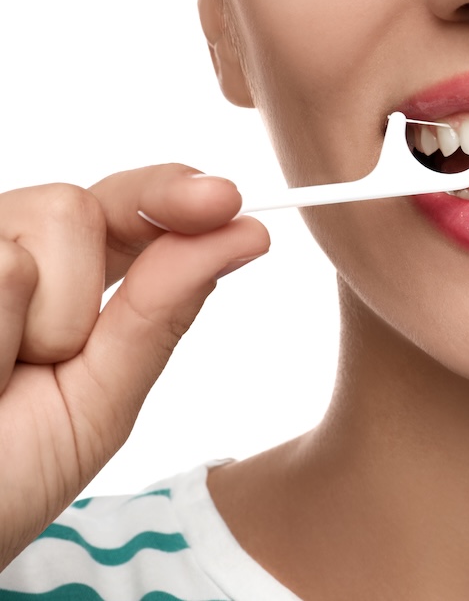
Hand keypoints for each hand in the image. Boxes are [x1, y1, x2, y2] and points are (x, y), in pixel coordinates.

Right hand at [0, 165, 269, 567]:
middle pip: (78, 206)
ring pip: (42, 227)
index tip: (226, 200)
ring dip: (42, 322)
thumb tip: (244, 233)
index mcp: (63, 282)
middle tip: (42, 361)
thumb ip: (161, 312)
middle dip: (82, 292)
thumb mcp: (101, 399)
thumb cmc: (9, 474)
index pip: (126, 210)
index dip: (174, 194)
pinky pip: (5, 265)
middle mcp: (7, 252)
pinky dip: (0, 334)